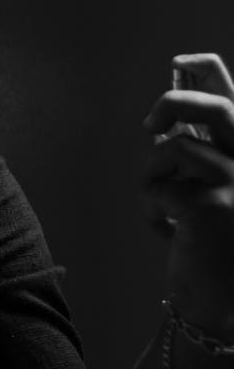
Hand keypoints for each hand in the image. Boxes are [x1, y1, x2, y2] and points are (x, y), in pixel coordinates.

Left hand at [142, 53, 233, 337]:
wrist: (218, 307)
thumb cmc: (211, 245)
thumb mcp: (212, 189)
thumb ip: (201, 150)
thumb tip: (168, 112)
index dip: (207, 70)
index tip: (178, 61)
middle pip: (216, 107)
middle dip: (175, 102)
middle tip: (149, 125)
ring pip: (173, 149)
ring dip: (153, 176)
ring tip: (162, 208)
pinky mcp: (213, 208)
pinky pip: (157, 186)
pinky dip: (150, 207)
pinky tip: (166, 232)